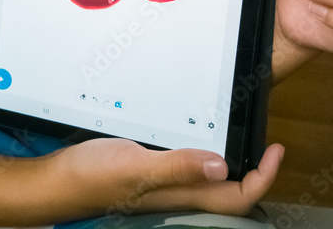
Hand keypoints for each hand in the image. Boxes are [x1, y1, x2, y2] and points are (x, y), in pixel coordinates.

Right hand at [49, 138, 284, 217]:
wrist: (57, 181)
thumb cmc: (91, 178)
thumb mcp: (136, 167)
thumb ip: (178, 167)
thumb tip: (222, 165)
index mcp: (181, 196)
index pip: (238, 197)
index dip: (264, 177)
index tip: (275, 150)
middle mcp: (178, 195)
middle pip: (230, 193)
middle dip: (254, 171)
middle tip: (264, 143)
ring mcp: (164, 186)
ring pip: (210, 181)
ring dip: (230, 161)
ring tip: (241, 137)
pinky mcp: (150, 174)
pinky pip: (187, 168)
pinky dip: (202, 153)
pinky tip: (195, 135)